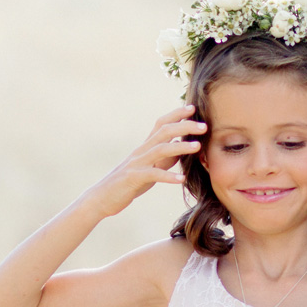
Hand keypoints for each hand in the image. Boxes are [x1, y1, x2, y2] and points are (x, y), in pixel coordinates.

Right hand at [84, 105, 206, 217]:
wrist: (102, 198)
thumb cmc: (127, 183)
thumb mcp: (149, 169)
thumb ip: (164, 160)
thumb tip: (180, 152)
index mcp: (145, 147)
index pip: (161, 124)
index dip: (176, 114)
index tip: (193, 108)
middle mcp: (141, 151)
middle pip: (164, 132)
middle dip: (184, 126)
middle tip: (204, 126)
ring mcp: (136, 164)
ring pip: (160, 150)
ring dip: (180, 147)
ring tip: (197, 147)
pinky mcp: (132, 179)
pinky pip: (152, 175)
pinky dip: (168, 176)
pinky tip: (181, 179)